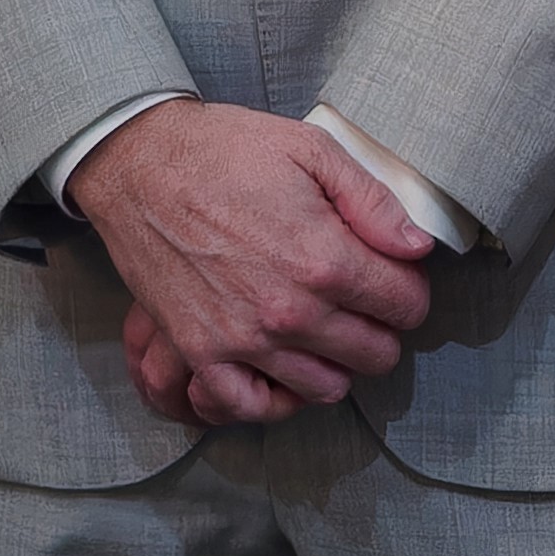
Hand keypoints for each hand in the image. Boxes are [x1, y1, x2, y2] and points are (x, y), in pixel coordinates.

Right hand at [67, 101, 435, 423]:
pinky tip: (282, 367)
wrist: (136, 163)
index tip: (389, 270)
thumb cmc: (221, 150)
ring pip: (328, 387)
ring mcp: (244, 339)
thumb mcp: (309, 148)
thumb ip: (372, 201)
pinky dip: (276, 397)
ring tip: (321, 327)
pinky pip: (254, 406)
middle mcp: (290, 311)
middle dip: (379, 325)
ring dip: (335, 361)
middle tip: (357, 297)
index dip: (406, 285)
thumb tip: (418, 247)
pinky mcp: (202, 351)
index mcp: (324, 258)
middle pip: (377, 353)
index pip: (407, 304)